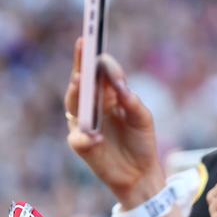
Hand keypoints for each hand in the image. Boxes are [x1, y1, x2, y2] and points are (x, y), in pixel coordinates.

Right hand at [64, 39, 163, 207]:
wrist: (139, 173)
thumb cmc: (142, 142)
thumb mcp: (143, 118)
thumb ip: (131, 101)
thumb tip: (119, 85)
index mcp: (108, 96)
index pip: (98, 73)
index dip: (96, 58)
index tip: (95, 43)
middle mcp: (92, 107)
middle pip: (82, 82)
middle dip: (80, 64)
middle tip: (82, 48)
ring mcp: (84, 124)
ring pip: (73, 104)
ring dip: (76, 91)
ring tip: (80, 79)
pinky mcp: (81, 145)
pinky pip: (78, 136)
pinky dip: (86, 135)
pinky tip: (97, 135)